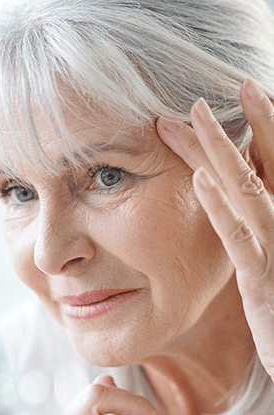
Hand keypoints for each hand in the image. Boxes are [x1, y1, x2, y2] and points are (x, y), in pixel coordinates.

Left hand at [157, 79, 273, 379]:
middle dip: (241, 123)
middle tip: (207, 93)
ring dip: (216, 151)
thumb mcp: (273, 256)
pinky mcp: (263, 279)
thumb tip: (234, 189)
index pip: (271, 164)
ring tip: (190, 116)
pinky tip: (198, 180)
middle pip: (262, 164)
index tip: (239, 95)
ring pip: (247, 188)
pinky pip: (238, 237)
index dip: (259, 127)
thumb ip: (258, 223)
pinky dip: (219, 207)